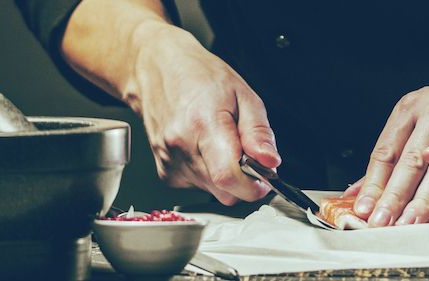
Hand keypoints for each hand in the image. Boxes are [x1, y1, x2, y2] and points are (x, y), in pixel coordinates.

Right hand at [61, 0, 278, 204]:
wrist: (158, 68)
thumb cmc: (199, 76)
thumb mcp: (244, 95)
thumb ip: (259, 132)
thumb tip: (270, 161)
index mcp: (203, 125)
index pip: (228, 178)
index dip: (254, 184)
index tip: (265, 175)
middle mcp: (181, 147)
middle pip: (224, 191)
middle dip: (244, 180)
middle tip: (245, 152)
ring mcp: (169, 161)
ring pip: (213, 192)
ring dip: (226, 176)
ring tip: (221, 142)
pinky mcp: (165, 171)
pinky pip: (198, 187)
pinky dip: (209, 174)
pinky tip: (206, 149)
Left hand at [344, 1, 428, 226]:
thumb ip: (417, 162)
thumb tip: (384, 194)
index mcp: (417, 109)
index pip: (384, 152)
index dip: (368, 186)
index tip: (352, 214)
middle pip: (402, 159)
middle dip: (384, 198)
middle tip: (369, 226)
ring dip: (413, 193)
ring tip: (397, 220)